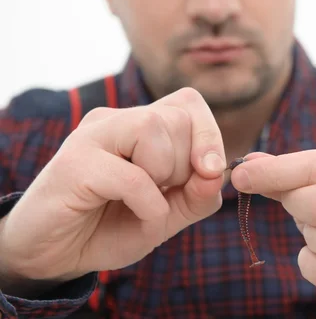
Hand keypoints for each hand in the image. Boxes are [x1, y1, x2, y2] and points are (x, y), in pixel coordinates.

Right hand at [0, 88, 225, 290]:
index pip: (189, 102)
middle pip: (177, 116)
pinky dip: (148, 204)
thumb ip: (198, 195)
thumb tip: (217, 172)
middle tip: (160, 192)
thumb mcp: (167, 215)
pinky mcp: (75, 163)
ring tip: (142, 200)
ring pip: (153, 129)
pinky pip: (133, 175)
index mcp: (139, 125)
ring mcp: (92, 136)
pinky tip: (136, 216)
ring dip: (164, 175)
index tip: (208, 171)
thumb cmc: (110, 227)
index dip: (209, 135)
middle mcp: (115, 121)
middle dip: (185, 164)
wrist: (56, 255)